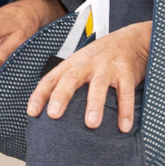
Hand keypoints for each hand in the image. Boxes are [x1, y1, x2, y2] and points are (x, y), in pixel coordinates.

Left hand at [26, 21, 150, 131]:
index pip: (51, 78)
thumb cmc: (102, 56)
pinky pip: (126, 92)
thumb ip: (67, 81)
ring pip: (99, 85)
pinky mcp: (127, 72)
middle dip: (61, 96)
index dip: (40, 94)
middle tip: (54, 114)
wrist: (132, 39)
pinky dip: (126, 110)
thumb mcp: (81, 63)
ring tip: (91, 124)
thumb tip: (50, 110)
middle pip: (71, 78)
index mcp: (73, 63)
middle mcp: (88, 63)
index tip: (32, 112)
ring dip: (94, 104)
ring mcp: (108, 66)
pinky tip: (124, 126)